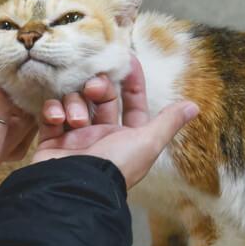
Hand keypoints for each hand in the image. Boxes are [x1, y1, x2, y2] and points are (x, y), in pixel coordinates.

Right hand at [32, 56, 197, 187]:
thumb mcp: (148, 143)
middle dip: (98, 88)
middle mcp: (100, 135)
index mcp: (125, 136)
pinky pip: (50, 115)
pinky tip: (57, 119)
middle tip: (94, 88)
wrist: (73, 187)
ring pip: (75, 103)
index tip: (126, 58)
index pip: (132, 103)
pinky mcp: (50, 141)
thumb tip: (194, 107)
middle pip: (100, 98)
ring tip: (75, 121)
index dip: (132, 81)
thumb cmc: (115, 165)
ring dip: (75, 104)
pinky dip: (53, 112)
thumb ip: (168, 122)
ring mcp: (74, 137)